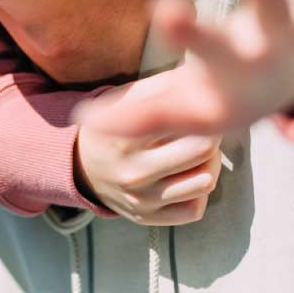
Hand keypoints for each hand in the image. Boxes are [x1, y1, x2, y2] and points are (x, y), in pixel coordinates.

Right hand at [73, 76, 221, 225]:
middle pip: (203, 152)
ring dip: (209, 164)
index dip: (203, 111)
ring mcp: (141, 200)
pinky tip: (187, 176)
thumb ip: (162, 86)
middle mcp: (133, 172)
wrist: (81, 166)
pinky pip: (194, 209)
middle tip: (206, 129)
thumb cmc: (114, 124)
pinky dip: (197, 192)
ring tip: (198, 153)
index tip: (203, 106)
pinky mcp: (148, 218)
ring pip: (205, 182)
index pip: (186, 122)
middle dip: (212, 136)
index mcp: (127, 135)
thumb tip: (203, 73)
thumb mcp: (127, 98)